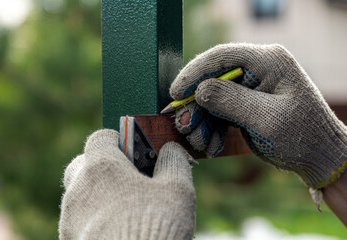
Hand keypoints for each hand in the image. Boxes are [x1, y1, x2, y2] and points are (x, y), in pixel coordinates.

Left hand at [59, 129, 194, 239]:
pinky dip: (95, 217)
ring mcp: (70, 217)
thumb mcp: (178, 189)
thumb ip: (174, 161)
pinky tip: (117, 229)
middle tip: (129, 179)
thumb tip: (170, 150)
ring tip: (127, 208)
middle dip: (103, 166)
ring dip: (99, 194)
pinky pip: (79, 219)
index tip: (134, 150)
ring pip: (80, 194)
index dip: (118, 139)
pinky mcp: (69, 239)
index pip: (100, 138)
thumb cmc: (156, 227)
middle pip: (83, 164)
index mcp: (102, 168)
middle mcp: (79, 189)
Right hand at [170, 43, 346, 187]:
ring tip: (201, 143)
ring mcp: (248, 88)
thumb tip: (198, 90)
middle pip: (211, 80)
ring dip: (200, 122)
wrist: (317, 156)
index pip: (221, 57)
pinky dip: (210, 129)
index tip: (175, 94)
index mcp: (267, 61)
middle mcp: (256, 70)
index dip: (194, 73)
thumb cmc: (301, 136)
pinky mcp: (242, 105)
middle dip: (195, 106)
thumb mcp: (265, 118)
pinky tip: (211, 145)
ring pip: (210, 99)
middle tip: (186, 128)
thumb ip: (230, 101)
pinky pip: (216, 113)